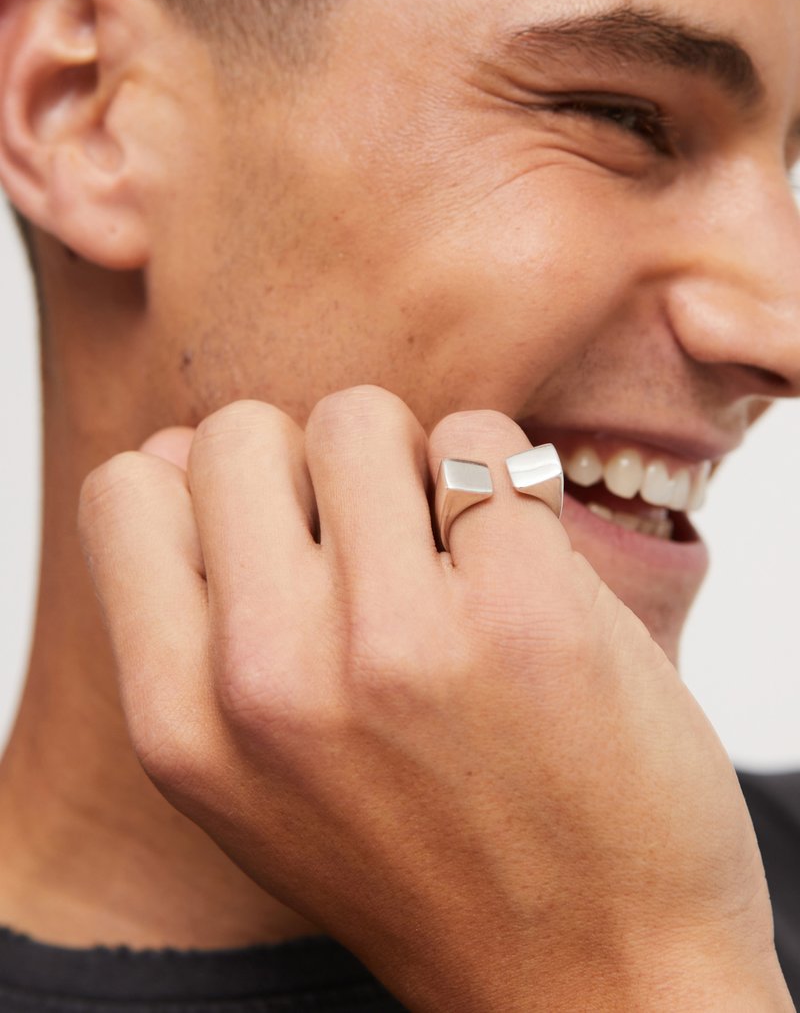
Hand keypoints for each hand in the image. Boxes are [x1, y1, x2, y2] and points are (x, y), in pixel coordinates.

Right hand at [78, 387, 791, 1011]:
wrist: (600, 975)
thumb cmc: (428, 861)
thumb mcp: (260, 781)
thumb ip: (202, 625)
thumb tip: (187, 451)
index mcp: (184, 723)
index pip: (131, 490)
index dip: (210, 488)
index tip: (284, 535)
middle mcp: (268, 681)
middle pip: (241, 433)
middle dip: (310, 467)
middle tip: (377, 547)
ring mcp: (394, 644)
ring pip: (358, 416)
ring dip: (410, 465)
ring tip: (451, 556)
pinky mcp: (522, 611)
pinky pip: (481, 438)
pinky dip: (504, 479)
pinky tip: (523, 563)